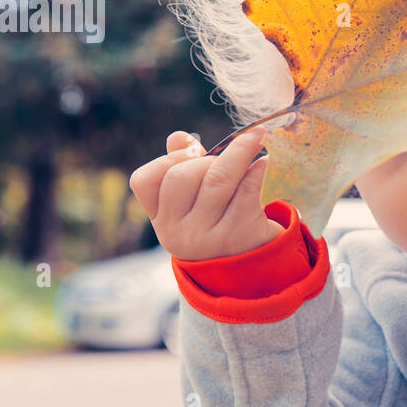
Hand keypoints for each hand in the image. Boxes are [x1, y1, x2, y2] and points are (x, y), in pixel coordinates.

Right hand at [128, 128, 281, 260]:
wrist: (252, 269)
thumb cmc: (220, 222)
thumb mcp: (195, 202)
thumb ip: (183, 166)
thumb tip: (178, 137)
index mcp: (161, 220)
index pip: (144, 181)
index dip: (167, 158)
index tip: (193, 150)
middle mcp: (177, 233)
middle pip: (181, 176)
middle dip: (206, 158)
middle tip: (226, 158)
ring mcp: (207, 238)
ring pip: (216, 180)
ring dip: (238, 154)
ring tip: (253, 144)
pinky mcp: (239, 237)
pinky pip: (247, 191)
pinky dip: (257, 170)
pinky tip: (262, 163)